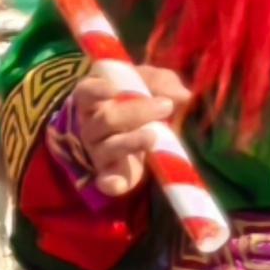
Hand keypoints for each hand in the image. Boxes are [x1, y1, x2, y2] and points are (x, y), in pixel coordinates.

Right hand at [72, 60, 191, 198]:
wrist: (143, 136)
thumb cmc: (143, 100)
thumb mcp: (154, 84)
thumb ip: (164, 84)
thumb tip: (182, 96)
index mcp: (96, 98)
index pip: (86, 91)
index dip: (97, 90)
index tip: (114, 91)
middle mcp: (92, 125)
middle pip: (106, 119)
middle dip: (136, 112)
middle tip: (166, 106)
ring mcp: (98, 151)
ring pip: (109, 146)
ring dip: (132, 141)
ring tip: (153, 137)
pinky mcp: (109, 174)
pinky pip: (105, 180)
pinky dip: (111, 183)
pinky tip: (120, 184)